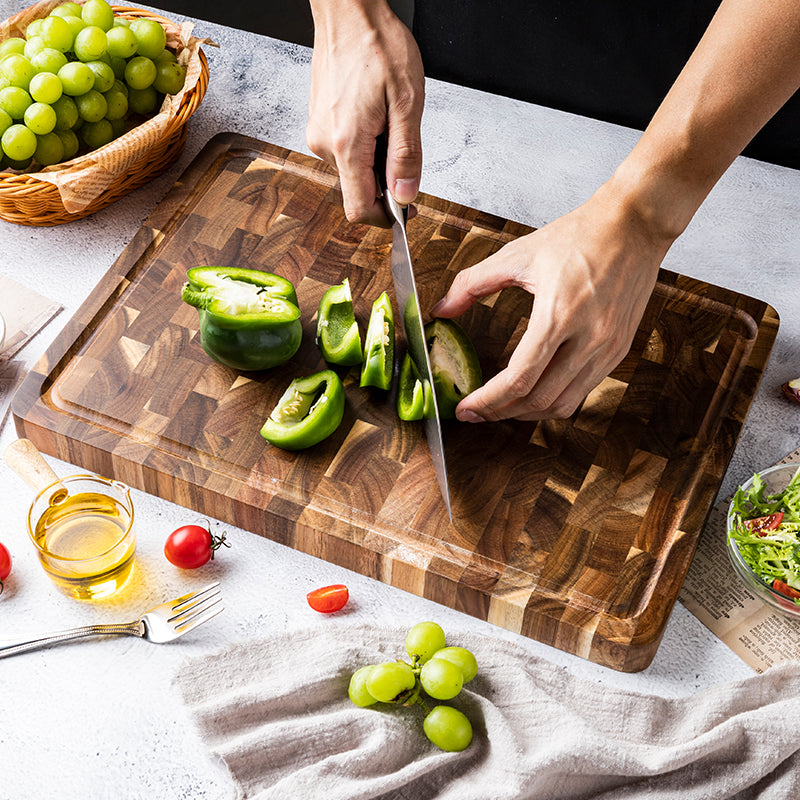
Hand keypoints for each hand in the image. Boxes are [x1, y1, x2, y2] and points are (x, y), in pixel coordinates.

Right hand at [306, 0, 424, 225]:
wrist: (348, 12)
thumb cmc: (377, 46)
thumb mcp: (407, 103)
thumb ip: (407, 156)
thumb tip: (405, 197)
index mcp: (346, 144)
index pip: (359, 208)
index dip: (384, 217)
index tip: (405, 210)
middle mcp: (325, 144)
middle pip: (358, 189)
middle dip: (385, 180)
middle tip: (402, 143)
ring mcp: (318, 133)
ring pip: (353, 169)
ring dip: (376, 159)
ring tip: (387, 120)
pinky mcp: (319, 124)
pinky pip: (345, 150)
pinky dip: (365, 144)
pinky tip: (374, 115)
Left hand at [432, 182, 672, 421]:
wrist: (635, 224)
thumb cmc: (580, 236)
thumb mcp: (517, 254)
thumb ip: (472, 283)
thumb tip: (442, 309)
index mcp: (559, 314)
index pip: (519, 378)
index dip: (488, 401)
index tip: (466, 408)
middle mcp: (588, 338)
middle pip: (539, 400)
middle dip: (501, 413)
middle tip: (476, 413)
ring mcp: (607, 348)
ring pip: (563, 404)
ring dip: (528, 413)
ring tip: (502, 407)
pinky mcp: (619, 350)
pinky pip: (583, 391)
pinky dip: (554, 400)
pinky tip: (534, 392)